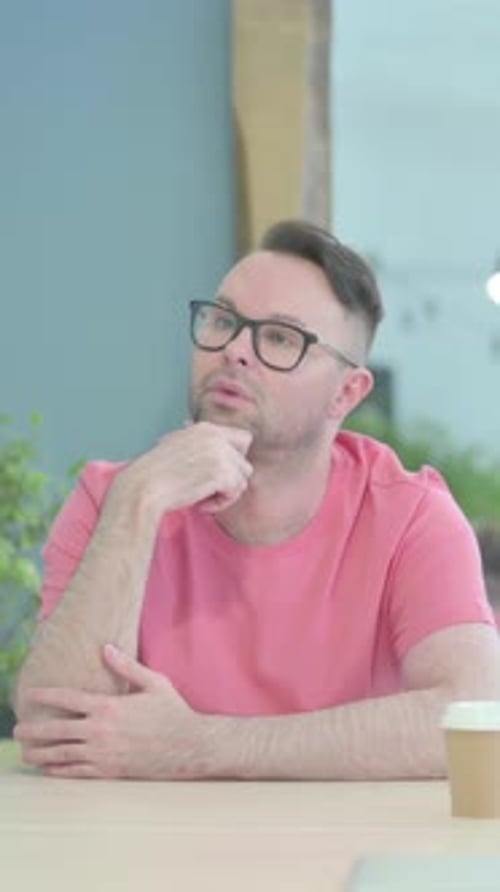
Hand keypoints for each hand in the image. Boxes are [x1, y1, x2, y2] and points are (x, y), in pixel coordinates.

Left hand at [13, 645, 212, 779]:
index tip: (29, 695)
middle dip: (34, 730)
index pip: (68, 700)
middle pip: (57, 730)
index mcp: (109, 707)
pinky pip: (78, 772)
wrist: (189, 746)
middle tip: (17, 730)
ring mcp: (104, 753)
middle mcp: (101, 731)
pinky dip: (60, 771)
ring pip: (63, 755)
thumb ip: (127, 666)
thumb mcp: (154, 682)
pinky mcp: (110, 771)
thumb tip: (106, 648)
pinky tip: (49, 770)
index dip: (45, 696)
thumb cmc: (173, 712)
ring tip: (25, 753)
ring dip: (41, 754)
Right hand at [118, 421, 252, 515]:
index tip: (217, 473)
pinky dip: (220, 503)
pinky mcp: (222, 473)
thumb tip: (207, 441)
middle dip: (230, 480)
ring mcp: (220, 454)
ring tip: (202, 498)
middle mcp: (216, 437)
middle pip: (245, 463)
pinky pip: (235, 492)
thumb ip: (198, 443)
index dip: (235, 459)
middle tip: (208, 490)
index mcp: (206, 429)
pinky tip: (201, 505)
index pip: (244, 439)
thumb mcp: (176, 446)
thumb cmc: (154, 474)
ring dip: (225, 494)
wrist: (143, 487)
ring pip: (242, 480)